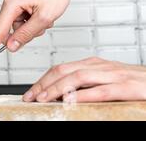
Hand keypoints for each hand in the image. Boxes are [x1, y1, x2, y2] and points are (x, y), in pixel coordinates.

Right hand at [0, 0, 80, 58]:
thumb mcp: (44, 17)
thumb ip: (26, 34)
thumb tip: (11, 46)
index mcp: (11, 4)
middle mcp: (11, 5)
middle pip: (10, 32)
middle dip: (26, 33)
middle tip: (41, 25)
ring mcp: (17, 6)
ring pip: (20, 29)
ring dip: (34, 28)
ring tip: (45, 16)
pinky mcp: (23, 8)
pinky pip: (26, 24)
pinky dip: (36, 23)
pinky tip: (44, 14)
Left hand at [23, 57, 145, 102]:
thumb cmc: (135, 86)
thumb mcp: (107, 81)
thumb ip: (87, 86)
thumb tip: (63, 96)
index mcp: (94, 64)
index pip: (61, 68)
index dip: (43, 80)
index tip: (30, 92)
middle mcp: (101, 66)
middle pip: (64, 71)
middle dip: (43, 84)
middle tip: (30, 97)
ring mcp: (114, 75)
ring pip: (78, 78)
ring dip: (57, 89)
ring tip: (43, 99)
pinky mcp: (127, 87)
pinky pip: (101, 91)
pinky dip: (84, 96)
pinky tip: (71, 101)